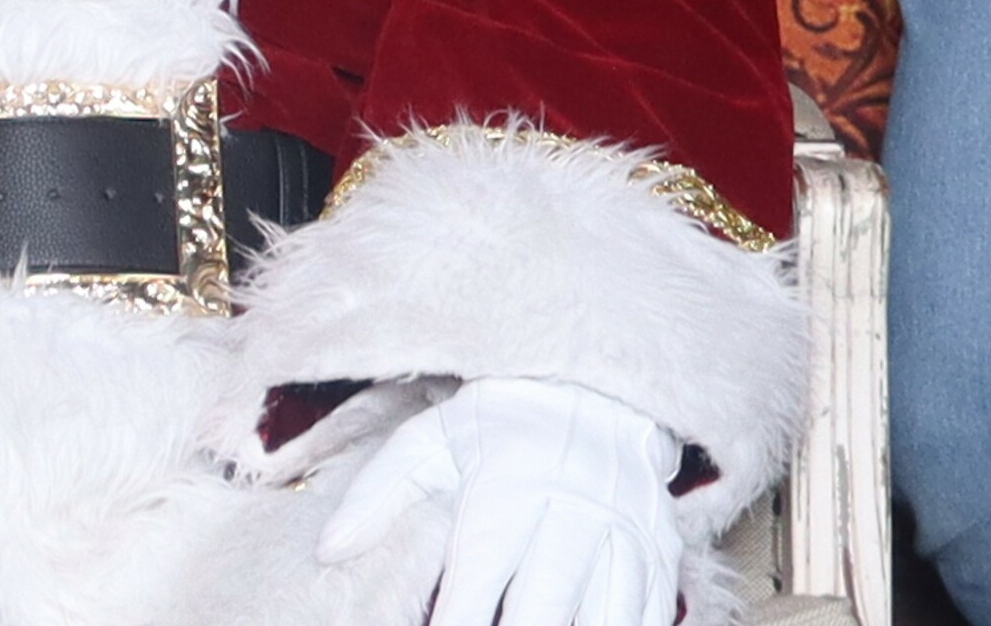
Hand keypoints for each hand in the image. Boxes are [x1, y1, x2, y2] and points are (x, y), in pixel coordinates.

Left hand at [317, 377, 680, 625]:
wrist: (593, 387)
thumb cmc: (498, 424)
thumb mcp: (430, 441)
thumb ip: (377, 494)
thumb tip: (329, 550)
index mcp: (509, 484)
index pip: (480, 568)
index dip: (460, 614)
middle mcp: (572, 508)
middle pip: (549, 597)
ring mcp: (625, 530)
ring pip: (609, 610)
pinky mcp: (661, 549)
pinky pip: (654, 608)